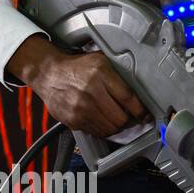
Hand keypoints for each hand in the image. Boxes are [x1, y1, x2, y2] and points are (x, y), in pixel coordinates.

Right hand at [11, 36, 148, 137]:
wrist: (48, 74)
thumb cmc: (78, 67)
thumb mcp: (102, 60)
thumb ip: (120, 73)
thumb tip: (142, 86)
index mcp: (100, 74)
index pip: (128, 98)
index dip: (140, 110)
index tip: (145, 114)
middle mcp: (90, 92)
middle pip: (120, 118)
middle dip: (130, 120)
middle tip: (133, 117)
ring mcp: (80, 108)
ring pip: (110, 128)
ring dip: (118, 127)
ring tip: (119, 120)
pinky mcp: (72, 120)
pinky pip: (96, 131)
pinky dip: (104, 129)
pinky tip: (105, 121)